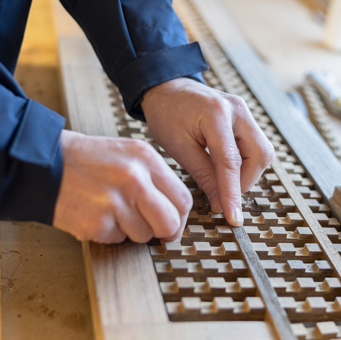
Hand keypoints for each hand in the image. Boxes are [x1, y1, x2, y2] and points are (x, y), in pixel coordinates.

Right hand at [53, 130, 191, 242]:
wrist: (44, 162)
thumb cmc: (89, 160)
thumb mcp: (129, 154)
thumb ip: (156, 179)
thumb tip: (176, 211)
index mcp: (146, 159)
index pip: (183, 199)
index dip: (180, 217)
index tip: (172, 223)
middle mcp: (134, 179)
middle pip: (170, 223)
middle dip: (163, 230)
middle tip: (149, 226)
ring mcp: (115, 202)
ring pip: (144, 235)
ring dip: (131, 229)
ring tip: (112, 209)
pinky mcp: (96, 223)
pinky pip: (118, 239)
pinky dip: (109, 232)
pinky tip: (97, 213)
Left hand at [142, 77, 274, 225]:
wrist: (167, 88)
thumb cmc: (166, 114)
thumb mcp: (178, 147)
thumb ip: (203, 175)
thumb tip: (221, 203)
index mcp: (216, 114)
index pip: (231, 162)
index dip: (233, 193)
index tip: (234, 218)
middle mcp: (238, 110)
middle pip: (260, 155)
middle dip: (245, 181)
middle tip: (223, 195)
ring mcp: (244, 112)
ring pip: (262, 152)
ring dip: (247, 173)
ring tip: (223, 181)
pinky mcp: (245, 117)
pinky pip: (256, 145)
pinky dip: (245, 163)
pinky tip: (226, 168)